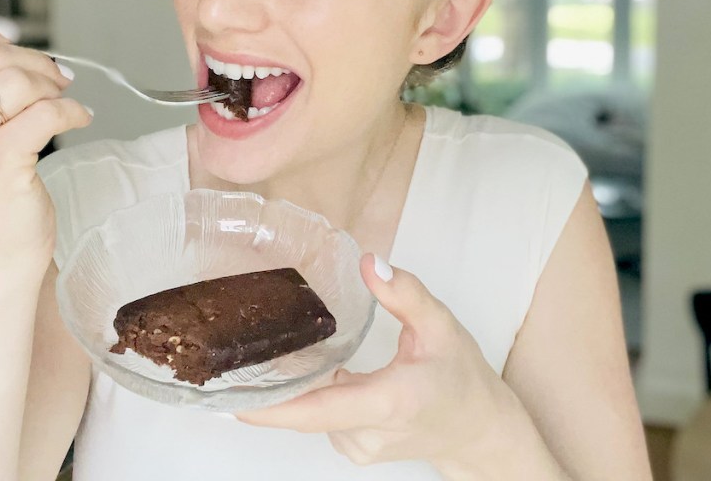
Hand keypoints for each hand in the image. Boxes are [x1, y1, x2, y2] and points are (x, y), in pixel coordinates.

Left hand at [236, 254, 518, 472]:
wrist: (479, 429)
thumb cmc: (462, 379)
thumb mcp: (442, 326)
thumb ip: (406, 294)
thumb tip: (370, 263)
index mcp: (389, 402)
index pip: (318, 410)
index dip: (271, 409)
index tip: (231, 400)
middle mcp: (367, 432)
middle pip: (304, 408)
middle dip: (268, 382)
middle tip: (234, 346)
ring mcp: (358, 446)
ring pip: (310, 411)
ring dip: (293, 384)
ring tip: (272, 348)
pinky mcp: (353, 448)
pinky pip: (319, 417)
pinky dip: (311, 393)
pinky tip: (311, 368)